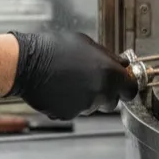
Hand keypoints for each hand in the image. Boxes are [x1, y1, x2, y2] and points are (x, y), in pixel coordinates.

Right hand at [8, 31, 137, 119]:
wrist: (27, 63)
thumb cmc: (54, 49)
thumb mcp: (87, 43)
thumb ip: (108, 57)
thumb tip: (121, 64)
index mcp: (109, 73)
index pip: (131, 89)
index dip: (127, 86)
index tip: (124, 84)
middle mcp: (99, 92)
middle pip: (113, 101)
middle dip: (106, 93)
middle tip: (93, 80)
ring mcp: (84, 106)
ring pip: (93, 106)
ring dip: (88, 97)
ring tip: (71, 80)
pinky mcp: (68, 115)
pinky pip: (75, 110)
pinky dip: (71, 103)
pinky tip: (61, 88)